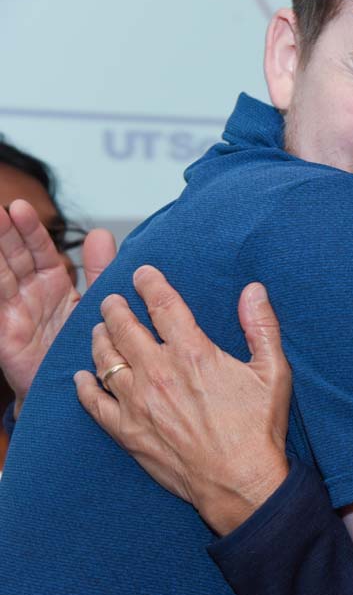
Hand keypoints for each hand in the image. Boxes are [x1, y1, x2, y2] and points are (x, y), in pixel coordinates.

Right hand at [0, 200, 114, 416]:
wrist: (74, 387)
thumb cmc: (81, 343)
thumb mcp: (93, 301)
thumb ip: (98, 270)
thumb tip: (101, 234)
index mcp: (53, 283)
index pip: (39, 250)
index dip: (30, 230)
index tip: (23, 207)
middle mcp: (30, 293)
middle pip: (14, 257)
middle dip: (5, 233)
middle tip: (1, 210)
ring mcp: (15, 311)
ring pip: (0, 276)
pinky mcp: (6, 332)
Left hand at [73, 265, 291, 535]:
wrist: (239, 481)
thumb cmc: (258, 427)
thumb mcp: (273, 371)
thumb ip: (262, 326)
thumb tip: (254, 289)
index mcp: (193, 353)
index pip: (163, 305)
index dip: (150, 284)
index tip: (143, 274)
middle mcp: (158, 372)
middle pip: (125, 327)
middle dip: (115, 308)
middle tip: (112, 301)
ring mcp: (137, 402)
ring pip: (105, 359)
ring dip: (99, 339)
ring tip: (100, 330)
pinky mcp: (126, 430)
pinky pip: (92, 403)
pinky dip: (83, 386)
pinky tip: (82, 377)